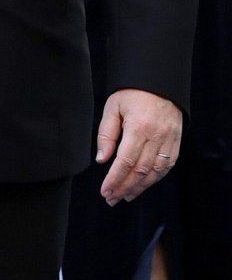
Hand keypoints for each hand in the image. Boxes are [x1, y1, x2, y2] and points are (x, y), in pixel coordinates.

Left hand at [96, 88, 183, 204]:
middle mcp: (156, 136)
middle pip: (140, 170)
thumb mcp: (112, 107)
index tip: (105, 191)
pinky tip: (144, 185)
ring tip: (125, 196)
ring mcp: (169, 139)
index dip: (115, 179)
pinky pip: (168, 165)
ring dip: (140, 187)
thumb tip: (102, 159)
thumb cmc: (133, 93)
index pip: (125, 161)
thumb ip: (106, 134)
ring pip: (155, 171)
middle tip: (111, 198)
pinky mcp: (176, 141)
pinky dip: (155, 178)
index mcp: (139, 127)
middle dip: (124, 188)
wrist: (160, 81)